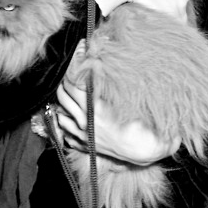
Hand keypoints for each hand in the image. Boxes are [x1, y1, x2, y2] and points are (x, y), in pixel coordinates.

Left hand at [55, 44, 180, 164]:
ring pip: (61, 114)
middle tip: (71, 71)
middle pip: (63, 95)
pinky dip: (65, 121)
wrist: (145, 150)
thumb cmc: (142, 121)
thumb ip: (111, 81)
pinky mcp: (86, 145)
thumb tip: (99, 63)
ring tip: (68, 91)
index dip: (73, 68)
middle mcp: (86, 121)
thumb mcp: (127, 98)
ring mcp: (84, 135)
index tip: (77, 58)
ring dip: (62, 101)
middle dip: (65, 81)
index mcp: (95, 107)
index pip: (73, 82)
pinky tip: (69, 114)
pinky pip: (66, 132)